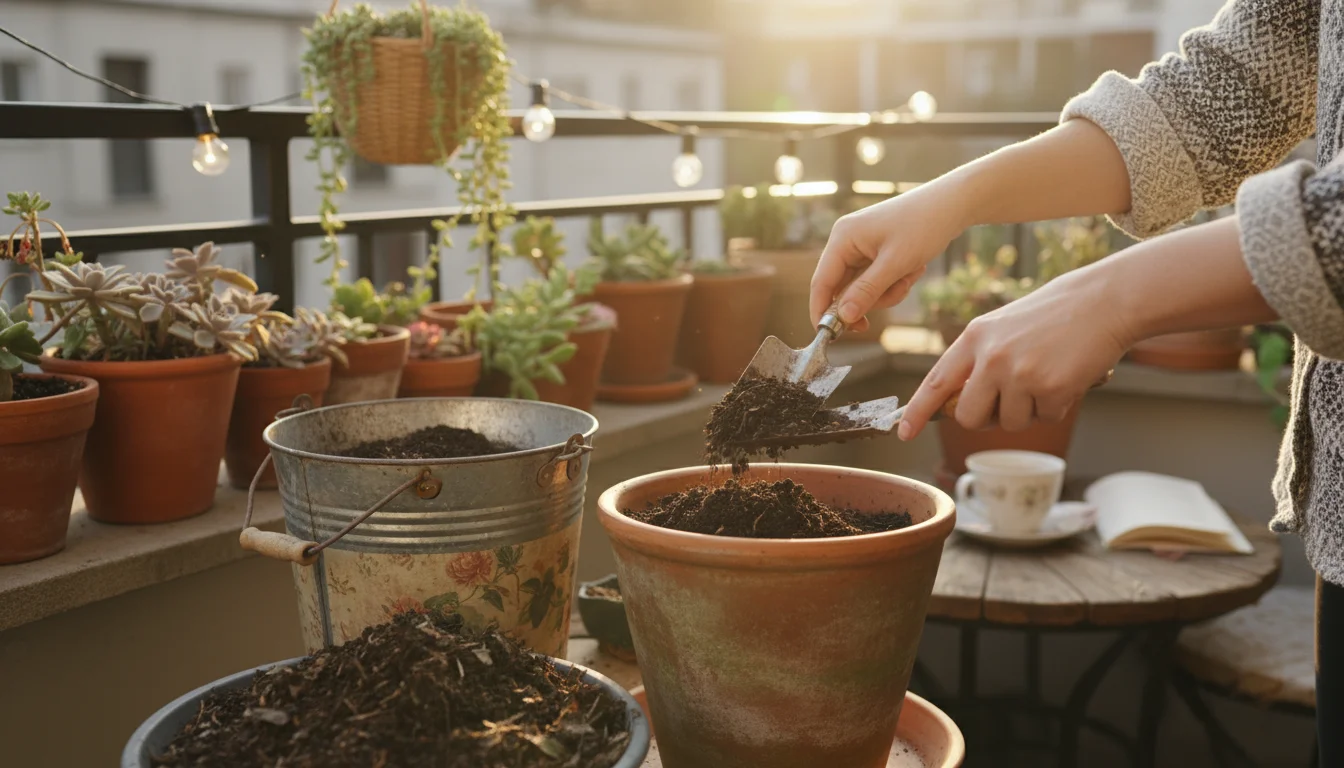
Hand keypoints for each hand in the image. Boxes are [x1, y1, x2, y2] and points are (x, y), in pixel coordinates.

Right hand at [810, 178, 970, 327]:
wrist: (953, 203)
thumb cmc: (924, 225)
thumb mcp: (895, 264)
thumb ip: (866, 292)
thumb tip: (842, 318)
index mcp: (843, 238)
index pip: (821, 283)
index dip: (822, 312)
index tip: (830, 338)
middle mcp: (847, 242)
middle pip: (844, 289)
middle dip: (872, 298)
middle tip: (898, 292)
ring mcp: (861, 247)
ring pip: (863, 289)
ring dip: (888, 291)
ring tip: (911, 274)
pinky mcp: (876, 251)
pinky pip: (877, 280)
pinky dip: (895, 281)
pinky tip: (914, 267)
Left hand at [897, 266, 1131, 439]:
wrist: (1104, 300)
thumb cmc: (1055, 314)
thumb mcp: (1003, 327)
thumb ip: (980, 360)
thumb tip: (964, 404)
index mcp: (974, 338)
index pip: (936, 381)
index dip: (918, 410)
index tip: (904, 431)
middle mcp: (990, 357)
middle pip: (970, 417)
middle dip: (988, 419)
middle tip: (1011, 400)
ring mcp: (1019, 374)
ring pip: (1011, 423)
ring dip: (1030, 411)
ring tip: (1047, 375)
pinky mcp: (1049, 389)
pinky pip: (1046, 418)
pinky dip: (1058, 406)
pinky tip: (1067, 377)